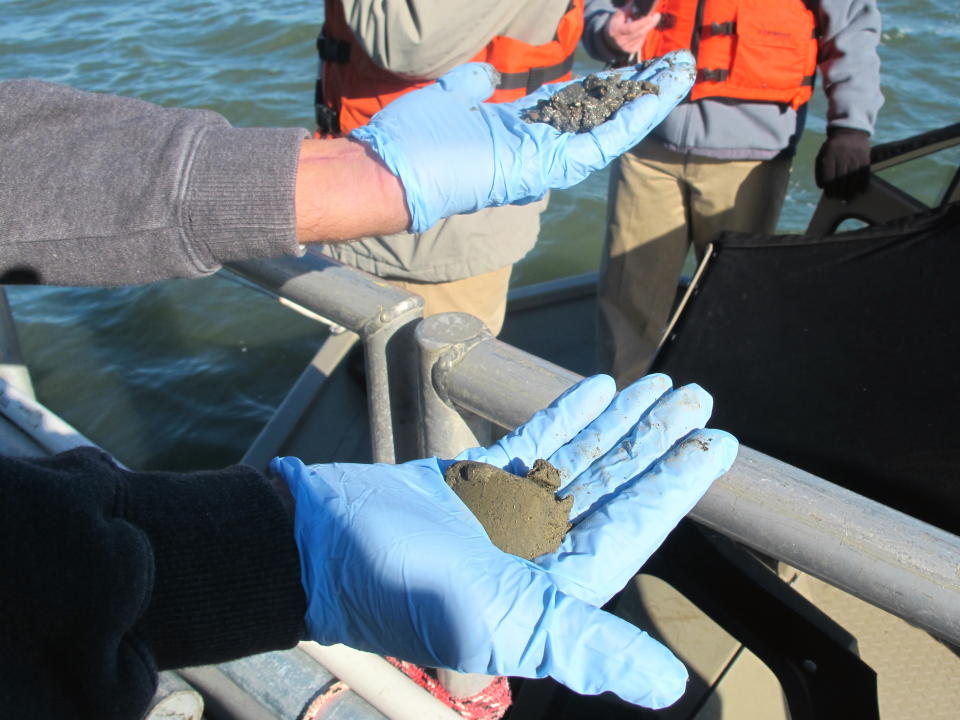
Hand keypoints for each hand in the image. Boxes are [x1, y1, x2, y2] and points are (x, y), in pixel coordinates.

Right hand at [271, 373, 737, 707]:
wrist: (317, 546)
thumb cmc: (403, 590)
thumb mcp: (500, 622)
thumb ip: (585, 647)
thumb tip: (668, 686)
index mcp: (555, 585)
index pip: (633, 527)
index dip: (676, 486)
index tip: (714, 444)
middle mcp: (540, 549)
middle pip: (614, 486)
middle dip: (656, 443)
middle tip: (696, 398)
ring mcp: (508, 512)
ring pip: (579, 460)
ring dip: (619, 425)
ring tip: (657, 387)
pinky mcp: (474, 482)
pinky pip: (531, 444)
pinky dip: (565, 418)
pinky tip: (596, 390)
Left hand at [350, 51, 695, 231]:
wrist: (390, 171)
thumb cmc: (413, 142)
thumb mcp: (451, 99)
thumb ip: (475, 88)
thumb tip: (486, 76)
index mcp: (518, 133)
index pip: (574, 107)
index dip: (605, 87)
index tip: (631, 66)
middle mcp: (536, 149)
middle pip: (598, 116)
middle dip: (638, 91)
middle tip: (674, 65)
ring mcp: (541, 162)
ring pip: (607, 130)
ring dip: (647, 102)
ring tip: (683, 74)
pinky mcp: (540, 169)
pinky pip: (595, 145)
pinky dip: (628, 122)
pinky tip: (657, 98)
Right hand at [607, 6, 661, 55]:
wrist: (609, 40)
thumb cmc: (615, 24)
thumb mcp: (618, 15)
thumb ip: (628, 9)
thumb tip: (638, 4)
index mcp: (616, 31)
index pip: (632, 28)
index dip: (643, 22)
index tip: (652, 15)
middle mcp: (621, 41)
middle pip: (640, 33)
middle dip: (650, 24)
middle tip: (657, 15)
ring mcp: (626, 48)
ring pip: (642, 37)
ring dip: (647, 28)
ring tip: (648, 20)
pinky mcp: (630, 51)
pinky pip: (642, 41)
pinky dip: (644, 34)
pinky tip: (642, 30)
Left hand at [815, 127, 871, 200]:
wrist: (849, 131)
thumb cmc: (832, 148)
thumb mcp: (822, 155)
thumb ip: (820, 170)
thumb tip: (821, 187)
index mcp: (829, 155)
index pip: (828, 176)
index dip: (829, 188)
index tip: (830, 196)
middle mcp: (842, 156)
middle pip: (841, 178)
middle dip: (840, 191)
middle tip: (840, 200)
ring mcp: (854, 156)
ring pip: (853, 177)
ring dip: (851, 190)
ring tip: (849, 198)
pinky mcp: (865, 156)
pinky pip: (864, 172)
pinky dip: (863, 183)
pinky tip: (861, 191)